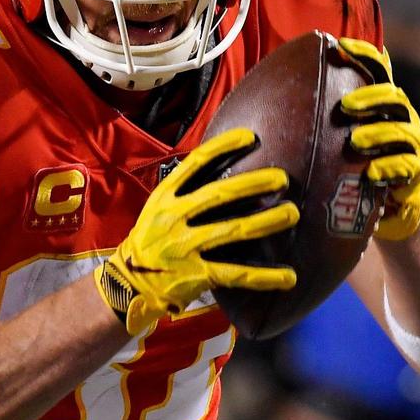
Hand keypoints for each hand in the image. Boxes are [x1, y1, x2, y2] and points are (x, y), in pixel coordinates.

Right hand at [94, 128, 298, 334]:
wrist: (128, 282)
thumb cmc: (151, 240)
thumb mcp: (158, 209)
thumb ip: (186, 192)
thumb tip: (226, 170)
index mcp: (165, 197)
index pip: (195, 164)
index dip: (223, 147)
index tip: (251, 137)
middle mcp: (173, 218)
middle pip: (218, 195)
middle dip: (253, 184)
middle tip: (282, 178)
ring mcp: (184, 247)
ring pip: (232, 231)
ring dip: (265, 221)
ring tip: (291, 213)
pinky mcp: (196, 275)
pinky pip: (236, 274)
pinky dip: (264, 277)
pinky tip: (289, 277)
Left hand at [337, 36, 419, 240]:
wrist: (388, 209)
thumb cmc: (355, 167)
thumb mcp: (337, 140)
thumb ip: (322, 116)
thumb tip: (281, 91)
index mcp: (382, 107)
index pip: (378, 72)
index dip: (364, 56)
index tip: (341, 45)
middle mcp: (401, 121)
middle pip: (395, 99)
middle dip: (372, 99)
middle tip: (345, 105)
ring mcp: (411, 147)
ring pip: (403, 132)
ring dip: (379, 133)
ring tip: (355, 141)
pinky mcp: (415, 175)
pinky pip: (408, 168)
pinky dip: (390, 168)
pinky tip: (371, 174)